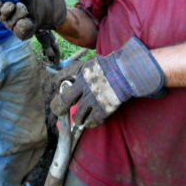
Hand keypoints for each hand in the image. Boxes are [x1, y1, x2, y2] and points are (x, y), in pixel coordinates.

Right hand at [0, 0, 66, 39]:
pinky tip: (27, 20)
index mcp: (0, 4)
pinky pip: (20, 32)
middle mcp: (4, 16)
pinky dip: (23, 25)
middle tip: (13, 4)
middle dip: (6, 9)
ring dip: (18, 14)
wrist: (43, 2)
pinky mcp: (22, 32)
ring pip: (12, 22)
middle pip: (1, 15)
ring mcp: (13, 25)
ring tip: (25, 9)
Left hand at [35, 30, 59, 65]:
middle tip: (54, 65)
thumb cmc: (43, 35)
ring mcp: (49, 41)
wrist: (39, 26)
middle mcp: (53, 43)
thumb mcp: (45, 43)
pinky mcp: (45, 40)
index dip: (57, 60)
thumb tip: (52, 56)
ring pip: (51, 50)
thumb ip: (49, 50)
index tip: (57, 66)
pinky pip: (47, 47)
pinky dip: (46, 52)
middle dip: (54, 58)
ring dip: (50, 56)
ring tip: (50, 61)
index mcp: (54, 44)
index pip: (57, 53)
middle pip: (55, 52)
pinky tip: (44, 54)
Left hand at [50, 37, 164, 127]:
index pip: (60, 78)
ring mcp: (91, 99)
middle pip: (62, 101)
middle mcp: (82, 86)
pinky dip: (90, 123)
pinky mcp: (102, 110)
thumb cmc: (112, 65)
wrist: (127, 71)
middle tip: (58, 111)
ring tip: (79, 119)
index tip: (59, 85)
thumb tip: (74, 79)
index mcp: (79, 71)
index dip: (58, 83)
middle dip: (58, 107)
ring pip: (77, 116)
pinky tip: (90, 122)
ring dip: (77, 118)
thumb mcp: (93, 62)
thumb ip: (83, 70)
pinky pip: (91, 122)